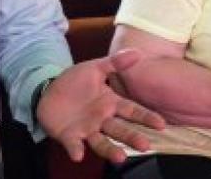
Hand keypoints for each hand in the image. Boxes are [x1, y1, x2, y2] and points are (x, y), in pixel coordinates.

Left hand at [37, 50, 165, 163]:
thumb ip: (114, 63)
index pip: (132, 111)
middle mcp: (102, 120)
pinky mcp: (69, 136)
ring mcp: (86, 129)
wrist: (49, 90)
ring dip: (110, 150)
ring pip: (101, 142)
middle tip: (145, 145)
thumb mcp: (94, 68)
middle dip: (132, 137)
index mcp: (110, 103)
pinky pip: (74, 144)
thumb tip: (138, 52)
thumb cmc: (76, 82)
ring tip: (120, 158)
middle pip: (120, 130)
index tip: (161, 124)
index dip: (146, 117)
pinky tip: (78, 155)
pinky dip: (76, 150)